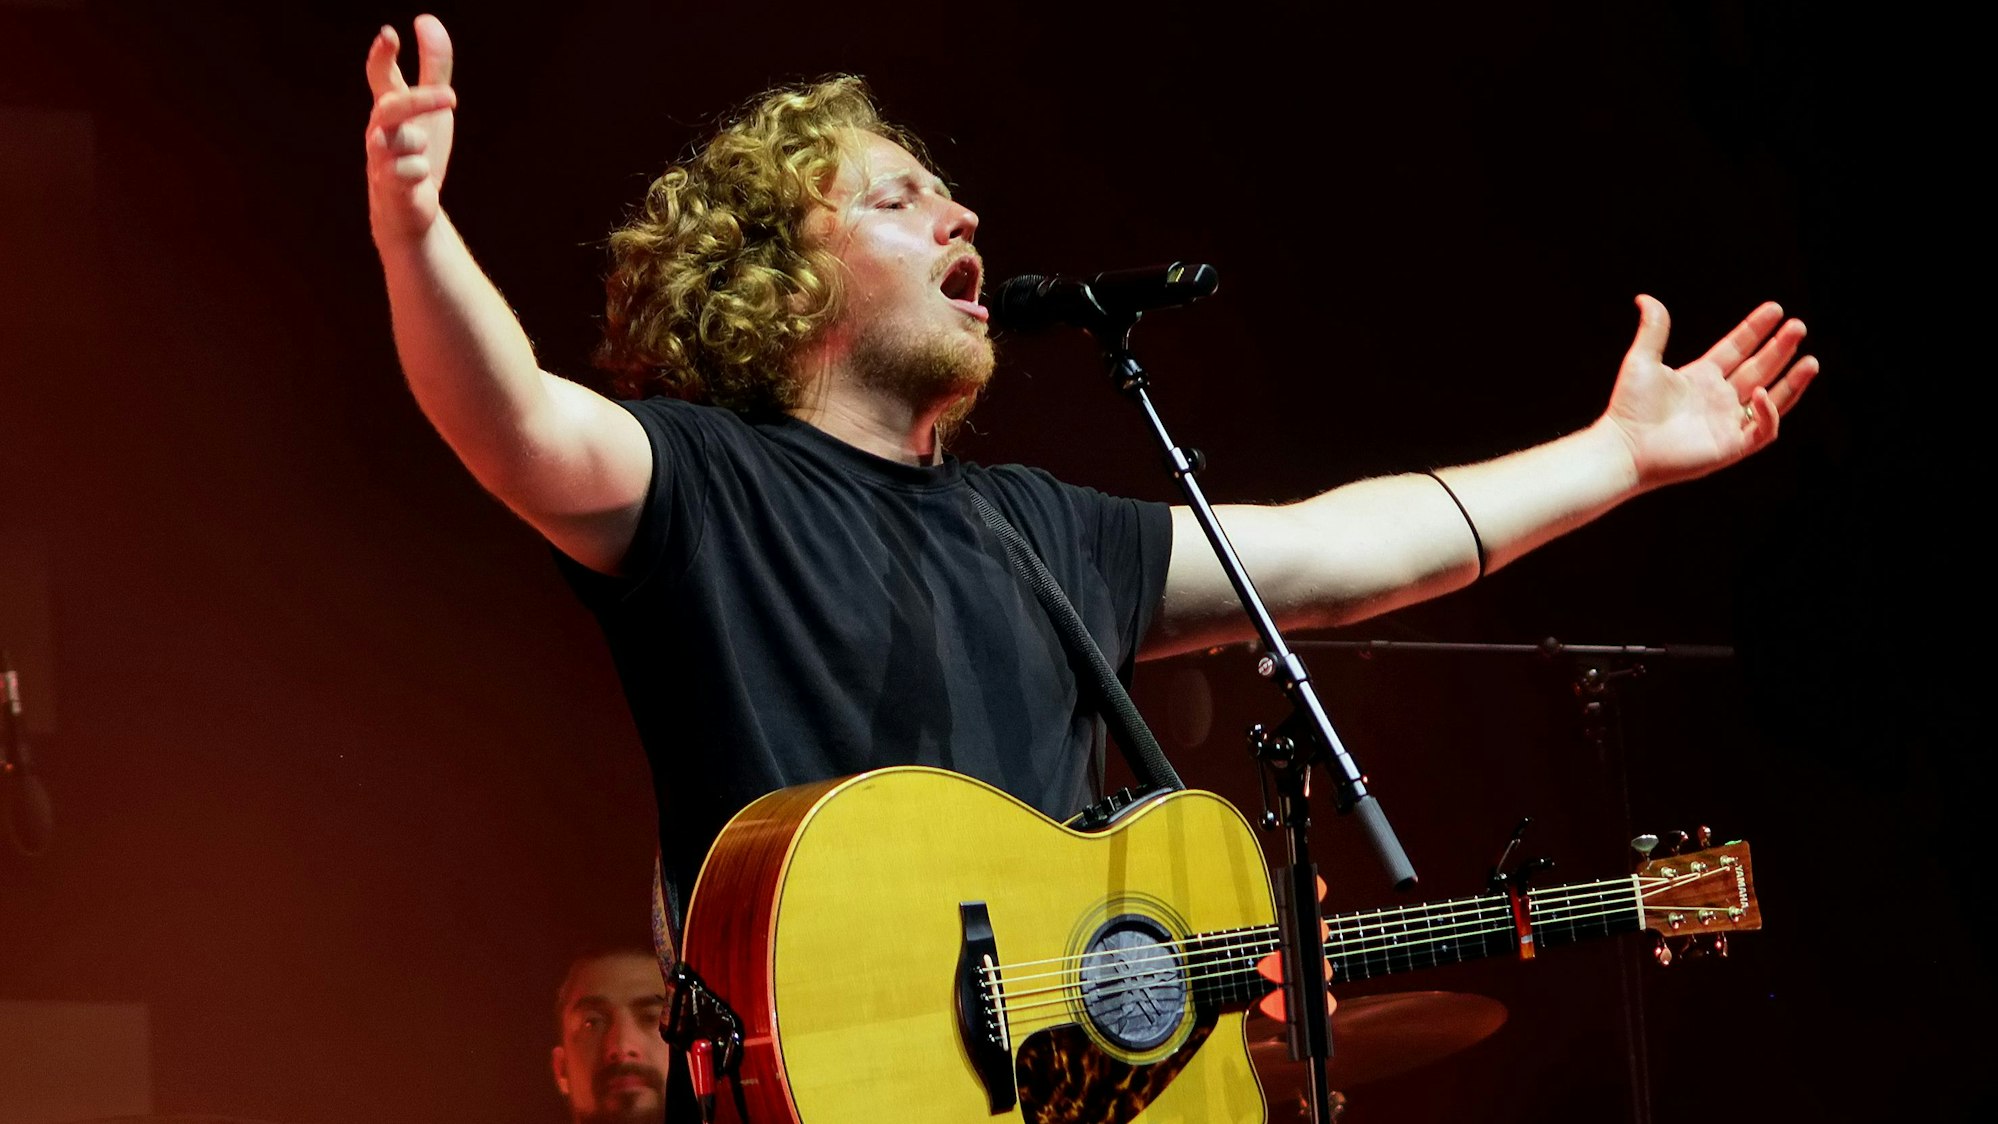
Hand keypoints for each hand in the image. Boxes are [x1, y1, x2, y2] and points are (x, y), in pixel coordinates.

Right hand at [364, 15, 456, 244]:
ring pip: (395, 140)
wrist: (410, 206)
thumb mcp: (431, 107)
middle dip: (420, 100)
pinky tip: (421, 176)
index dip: (382, 55)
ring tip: (424, 149)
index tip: (390, 35)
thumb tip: (426, 21)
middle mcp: (380, 129)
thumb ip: (433, 67)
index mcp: (389, 107)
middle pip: (391, 107)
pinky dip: (418, 172)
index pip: (379, 76)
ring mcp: (381, 158)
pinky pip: (405, 172)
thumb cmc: (418, 151)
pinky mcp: (390, 185)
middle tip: (452, 96)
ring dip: (416, 141)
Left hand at [1602, 295, 1818, 489]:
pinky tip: (1761, 392)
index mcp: (1701, 377)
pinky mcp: (1731, 447)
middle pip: (1760, 368)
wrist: (1623, 447)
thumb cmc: (1629, 408)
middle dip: (1781, 348)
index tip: (1775, 309)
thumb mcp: (1642, 361)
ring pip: (1772, 400)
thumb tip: (1645, 298)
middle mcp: (1719, 398)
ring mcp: (1727, 423)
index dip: (1756, 329)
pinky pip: (1762, 430)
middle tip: (1799, 326)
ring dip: (1792, 382)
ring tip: (1811, 361)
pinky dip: (1767, 413)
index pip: (1738, 349)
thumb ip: (1653, 329)